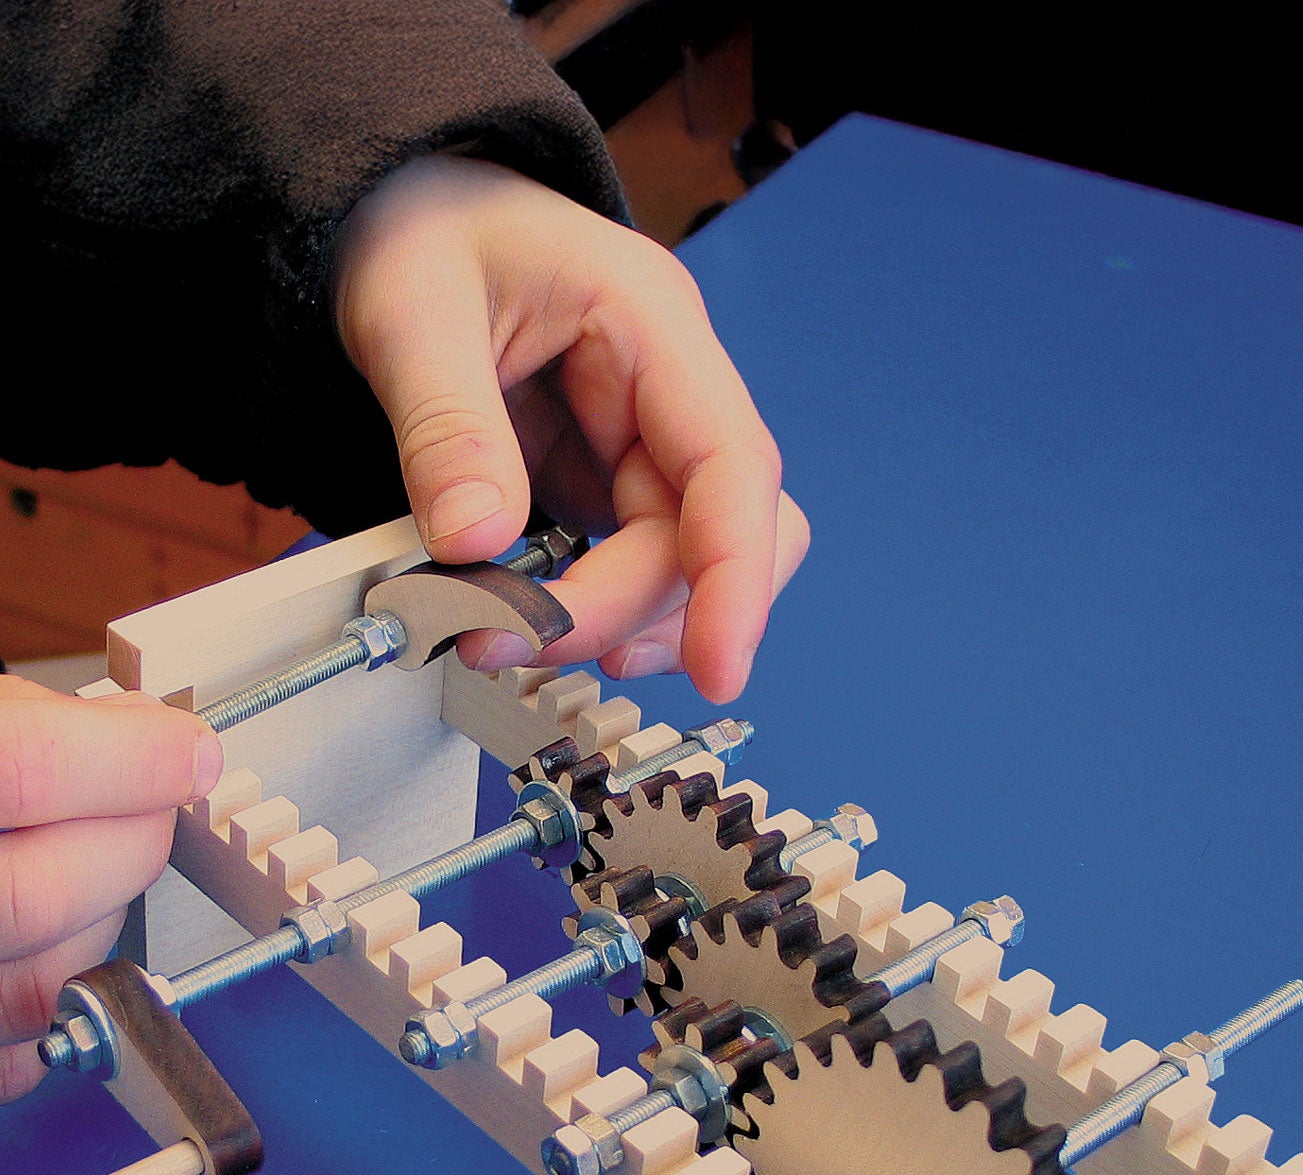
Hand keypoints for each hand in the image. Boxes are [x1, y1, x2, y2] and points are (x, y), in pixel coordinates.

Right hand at [0, 678, 222, 1101]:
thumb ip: (19, 726)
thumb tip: (135, 736)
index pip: (23, 770)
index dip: (127, 758)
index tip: (180, 750)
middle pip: (38, 895)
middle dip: (129, 843)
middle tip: (150, 803)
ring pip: (39, 986)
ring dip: (100, 922)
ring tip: (88, 863)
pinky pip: (12, 1058)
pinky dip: (53, 1000)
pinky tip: (39, 944)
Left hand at [334, 156, 808, 701]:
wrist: (405, 217)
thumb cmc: (421, 231)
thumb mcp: (412, 309)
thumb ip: (447, 427)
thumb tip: (476, 544)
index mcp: (653, 322)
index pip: (734, 464)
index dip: (736, 575)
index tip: (719, 667)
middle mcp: (673, 393)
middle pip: (715, 536)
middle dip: (632, 610)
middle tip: (520, 643)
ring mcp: (647, 444)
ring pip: (692, 566)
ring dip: (624, 625)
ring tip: (521, 643)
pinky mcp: (612, 485)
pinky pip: (639, 569)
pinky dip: (598, 616)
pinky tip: (541, 629)